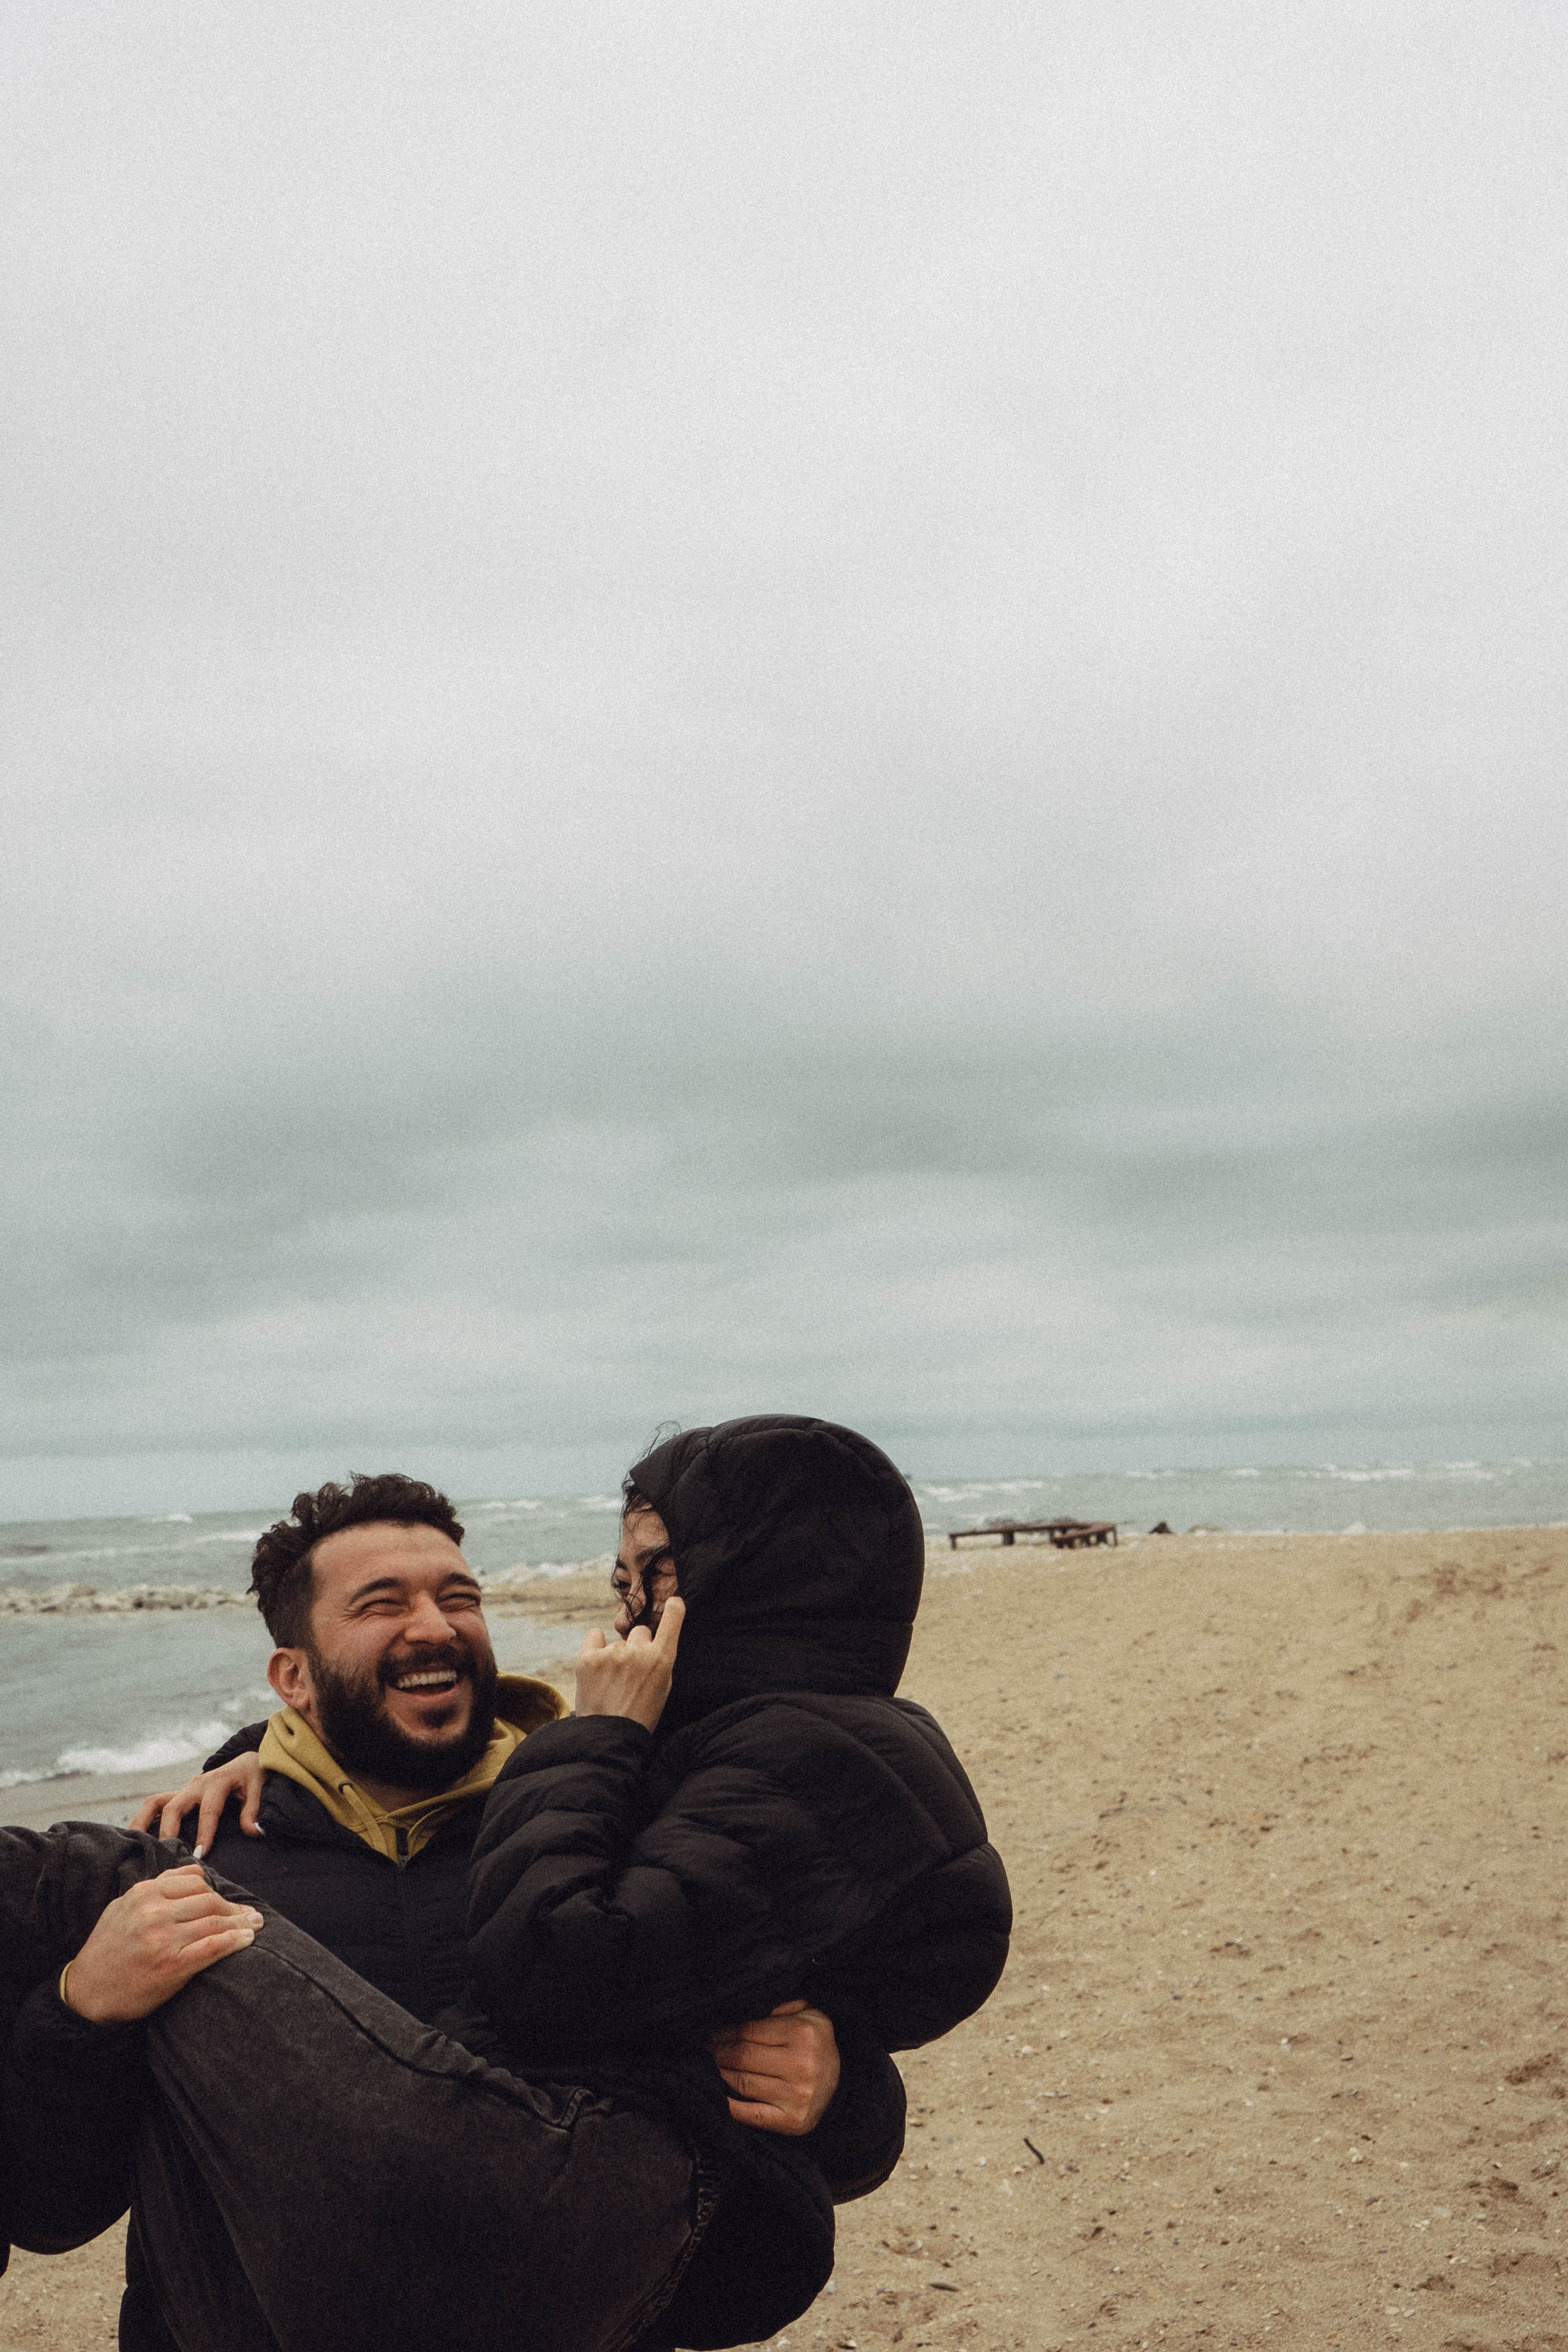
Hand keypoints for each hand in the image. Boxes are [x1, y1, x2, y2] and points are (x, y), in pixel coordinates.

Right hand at [61, 1865, 263, 2024]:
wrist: (86, 1993)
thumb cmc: (107, 1950)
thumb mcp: (122, 1908)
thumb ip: (155, 1889)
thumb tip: (193, 1874)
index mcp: (143, 1893)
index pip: (194, 1881)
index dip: (217, 1890)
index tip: (229, 1900)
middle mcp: (154, 1911)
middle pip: (209, 1900)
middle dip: (234, 1907)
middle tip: (251, 1914)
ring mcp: (164, 1938)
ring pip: (214, 1921)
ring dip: (241, 1923)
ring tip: (255, 1926)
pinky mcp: (171, 1965)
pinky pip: (212, 1947)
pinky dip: (233, 1941)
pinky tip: (245, 1940)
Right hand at [130, 1755, 266, 1856]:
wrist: (245, 1761)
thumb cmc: (252, 1776)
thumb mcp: (259, 1788)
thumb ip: (254, 1810)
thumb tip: (254, 1831)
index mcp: (217, 1783)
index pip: (208, 1810)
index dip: (204, 1833)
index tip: (199, 1855)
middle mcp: (195, 1786)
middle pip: (173, 1807)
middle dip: (168, 1832)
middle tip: (166, 1856)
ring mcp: (183, 1790)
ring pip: (154, 1803)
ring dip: (143, 1823)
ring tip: (134, 1845)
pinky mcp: (177, 1796)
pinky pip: (155, 1806)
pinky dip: (143, 1821)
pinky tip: (135, 1839)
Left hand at [574, 1596, 684, 1731]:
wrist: (607, 1736)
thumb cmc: (640, 1714)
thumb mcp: (663, 1688)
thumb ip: (660, 1659)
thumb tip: (656, 1638)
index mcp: (661, 1660)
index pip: (673, 1619)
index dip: (675, 1609)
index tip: (674, 1602)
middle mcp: (637, 1651)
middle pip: (640, 1632)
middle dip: (638, 1646)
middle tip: (631, 1672)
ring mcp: (611, 1653)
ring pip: (618, 1640)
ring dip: (616, 1654)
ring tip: (611, 1681)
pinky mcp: (587, 1657)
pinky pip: (595, 1636)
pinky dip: (596, 1647)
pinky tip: (597, 1668)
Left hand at [709, 1999, 841, 2134]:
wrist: (841, 2084)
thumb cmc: (815, 2044)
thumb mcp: (807, 2012)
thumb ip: (778, 2005)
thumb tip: (740, 2009)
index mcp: (802, 2033)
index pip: (748, 2031)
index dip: (722, 2033)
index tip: (707, 2034)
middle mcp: (801, 2065)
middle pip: (741, 2056)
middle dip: (715, 2052)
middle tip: (701, 2050)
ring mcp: (797, 2096)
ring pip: (742, 2083)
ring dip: (718, 2074)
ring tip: (707, 2067)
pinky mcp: (792, 2121)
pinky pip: (751, 2115)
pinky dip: (728, 2106)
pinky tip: (715, 2095)